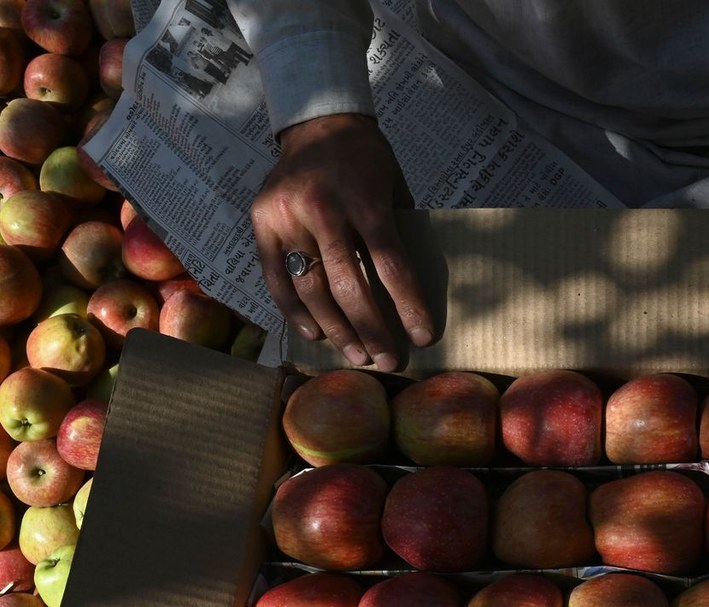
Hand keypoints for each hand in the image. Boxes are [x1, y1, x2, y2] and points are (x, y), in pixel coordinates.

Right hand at [251, 113, 433, 370]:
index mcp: (364, 196)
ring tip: (357, 354)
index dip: (408, 304)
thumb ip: (399, 232)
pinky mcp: (260, 222)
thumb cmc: (368, 160)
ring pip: (310, 288)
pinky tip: (315, 334)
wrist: (318, 120)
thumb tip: (414, 291)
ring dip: (335, 328)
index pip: (390, 262)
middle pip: (347, 283)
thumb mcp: (394, 187)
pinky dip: (295, 311)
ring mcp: (286, 215)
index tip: (424, 336)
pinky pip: (276, 278)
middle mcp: (322, 207)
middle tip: (388, 360)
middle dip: (371, 328)